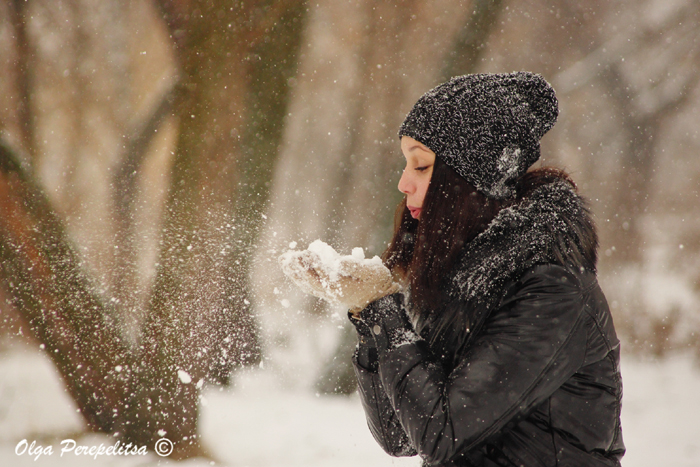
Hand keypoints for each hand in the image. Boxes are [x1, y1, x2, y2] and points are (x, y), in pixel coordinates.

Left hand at [279, 249, 399, 309]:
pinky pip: (309, 286)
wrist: (377, 300)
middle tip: (288, 255)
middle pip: (310, 281)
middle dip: (299, 268)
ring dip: (294, 272)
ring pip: (307, 284)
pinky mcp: (326, 292)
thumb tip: (338, 262)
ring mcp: (328, 294)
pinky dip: (299, 277)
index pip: (324, 274)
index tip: (307, 252)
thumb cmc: (376, 282)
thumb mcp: (372, 272)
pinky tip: (292, 269)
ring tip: (284, 260)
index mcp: (342, 287)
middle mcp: (332, 292)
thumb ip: (354, 266)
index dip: (315, 263)